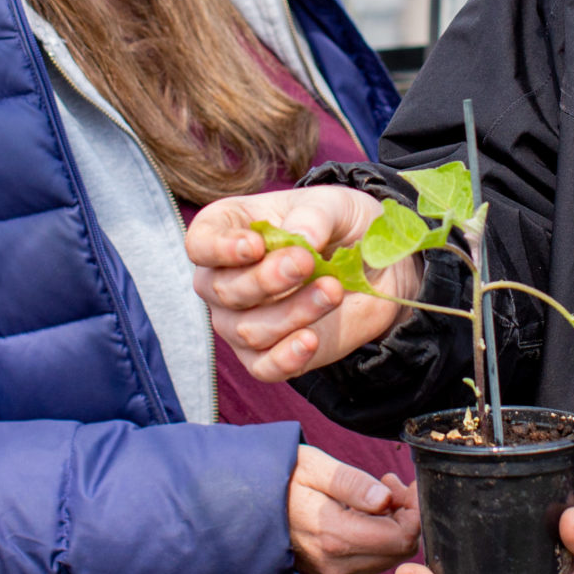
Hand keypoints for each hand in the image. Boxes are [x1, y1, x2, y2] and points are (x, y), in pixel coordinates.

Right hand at [189, 185, 417, 380]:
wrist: (372, 267)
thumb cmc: (338, 225)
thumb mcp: (334, 205)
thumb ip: (314, 215)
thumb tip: (301, 237)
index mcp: (228, 231)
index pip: (201, 244)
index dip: (220, 248)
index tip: (256, 245)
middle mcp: (223, 279)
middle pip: (221, 289)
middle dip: (264, 279)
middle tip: (306, 262)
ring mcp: (240, 321)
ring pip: (247, 329)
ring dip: (291, 312)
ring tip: (332, 291)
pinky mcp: (267, 355)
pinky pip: (263, 367)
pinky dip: (285, 358)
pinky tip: (310, 340)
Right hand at [286, 445, 420, 573]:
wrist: (243, 505)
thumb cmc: (280, 477)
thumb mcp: (314, 467)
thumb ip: (351, 483)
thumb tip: (385, 499)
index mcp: (334, 535)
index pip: (401, 537)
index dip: (414, 510)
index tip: (404, 483)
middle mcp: (336, 562)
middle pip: (400, 550)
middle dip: (406, 516)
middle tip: (389, 483)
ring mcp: (333, 572)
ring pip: (389, 557)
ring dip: (393, 525)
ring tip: (376, 492)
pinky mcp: (331, 572)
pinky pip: (371, 560)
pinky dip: (378, 535)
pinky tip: (364, 510)